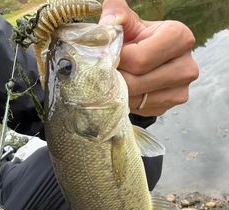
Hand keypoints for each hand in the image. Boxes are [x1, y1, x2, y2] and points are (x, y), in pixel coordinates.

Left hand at [99, 0, 198, 116]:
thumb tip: (108, 22)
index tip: (109, 58)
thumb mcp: (129, 22)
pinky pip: (142, 109)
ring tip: (116, 79)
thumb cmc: (138, 39)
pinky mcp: (172, 106)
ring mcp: (181, 90)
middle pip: (138, 82)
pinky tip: (127, 90)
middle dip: (117, 78)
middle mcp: (187, 66)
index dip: (118, 61)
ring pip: (137, 99)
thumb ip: (117, 14)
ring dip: (120, 92)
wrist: (149, 60)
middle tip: (107, 71)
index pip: (141, 59)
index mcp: (179, 38)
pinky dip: (129, 102)